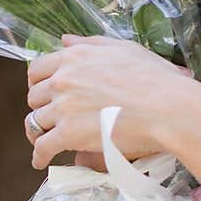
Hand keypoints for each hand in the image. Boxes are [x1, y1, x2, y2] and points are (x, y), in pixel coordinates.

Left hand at [25, 34, 193, 170]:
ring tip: (46, 139)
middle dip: (41, 106)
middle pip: (34, 96)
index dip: (38, 82)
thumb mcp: (122, 49)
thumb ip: (89, 43)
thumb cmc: (153, 77)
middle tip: (52, 116)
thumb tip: (64, 39)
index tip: (44, 92)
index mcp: (74, 57)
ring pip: (35, 121)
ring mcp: (63, 108)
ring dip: (39, 131)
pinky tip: (41, 161)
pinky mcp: (68, 134)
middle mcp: (63, 80)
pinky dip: (39, 156)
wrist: (166, 108)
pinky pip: (43, 147)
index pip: (37, 69)